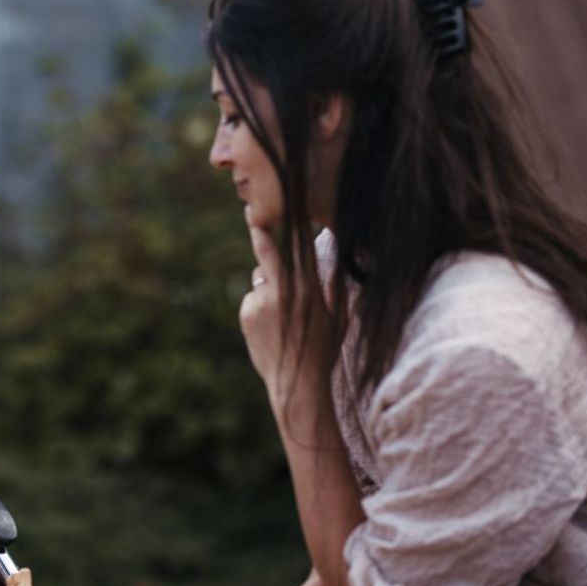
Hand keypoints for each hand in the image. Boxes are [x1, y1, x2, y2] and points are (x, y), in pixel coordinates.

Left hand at [239, 208, 329, 411]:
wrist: (297, 382)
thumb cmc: (324, 349)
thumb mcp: (338, 316)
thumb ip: (335, 285)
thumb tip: (339, 258)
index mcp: (310, 287)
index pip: (299, 247)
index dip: (290, 223)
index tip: (284, 202)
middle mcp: (285, 290)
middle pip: (268, 251)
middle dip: (260, 232)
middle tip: (250, 214)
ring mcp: (262, 301)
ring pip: (260, 278)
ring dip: (268, 286)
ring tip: (282, 315)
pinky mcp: (247, 312)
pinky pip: (252, 298)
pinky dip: (258, 305)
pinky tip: (270, 326)